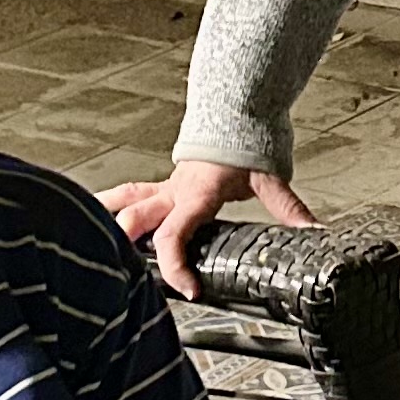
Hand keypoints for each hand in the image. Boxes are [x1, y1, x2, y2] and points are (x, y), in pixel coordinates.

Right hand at [99, 157, 313, 300]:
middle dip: (127, 248)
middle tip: (123, 278)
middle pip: (136, 221)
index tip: (188, 291)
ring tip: (85, 242)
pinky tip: (93, 218)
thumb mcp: (270, 177)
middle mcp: (173, 192)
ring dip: (105, 221)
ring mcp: (164, 188)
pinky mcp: (162, 186)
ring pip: (124, 202)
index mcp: (196, 195)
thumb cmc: (247, 142)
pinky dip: (110, 206)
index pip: (176, 234)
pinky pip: (130, 196)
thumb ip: (290, 208)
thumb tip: (314, 232)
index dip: (176, 266)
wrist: (235, 108)